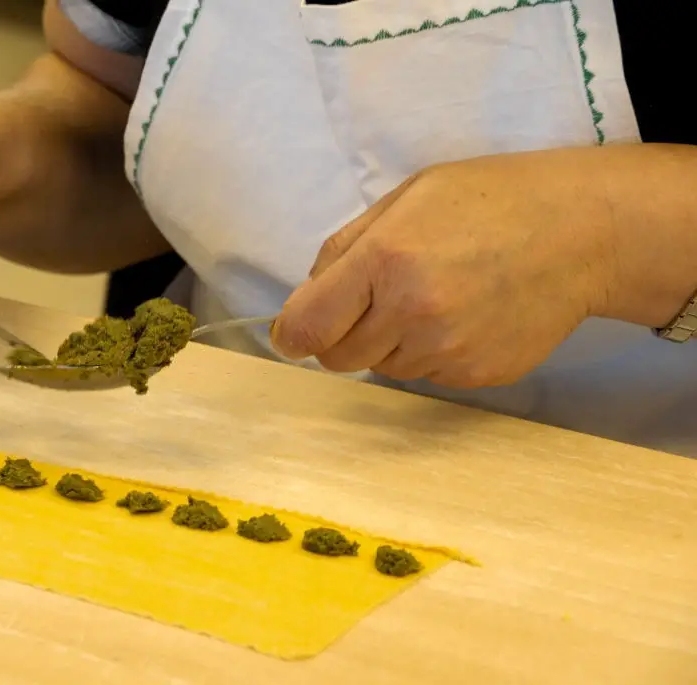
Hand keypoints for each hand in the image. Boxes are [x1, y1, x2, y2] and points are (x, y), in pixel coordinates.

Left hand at [270, 150, 618, 387]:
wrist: (582, 232)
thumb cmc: (490, 200)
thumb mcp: (406, 197)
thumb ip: (345, 248)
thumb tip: (304, 299)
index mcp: (385, 260)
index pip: (308, 328)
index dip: (292, 334)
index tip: (293, 332)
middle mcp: (411, 313)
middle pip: (338, 358)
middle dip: (341, 336)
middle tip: (372, 302)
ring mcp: (446, 350)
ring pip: (382, 367)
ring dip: (388, 343)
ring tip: (432, 297)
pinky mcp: (475, 375)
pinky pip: (426, 375)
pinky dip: (429, 353)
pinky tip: (462, 315)